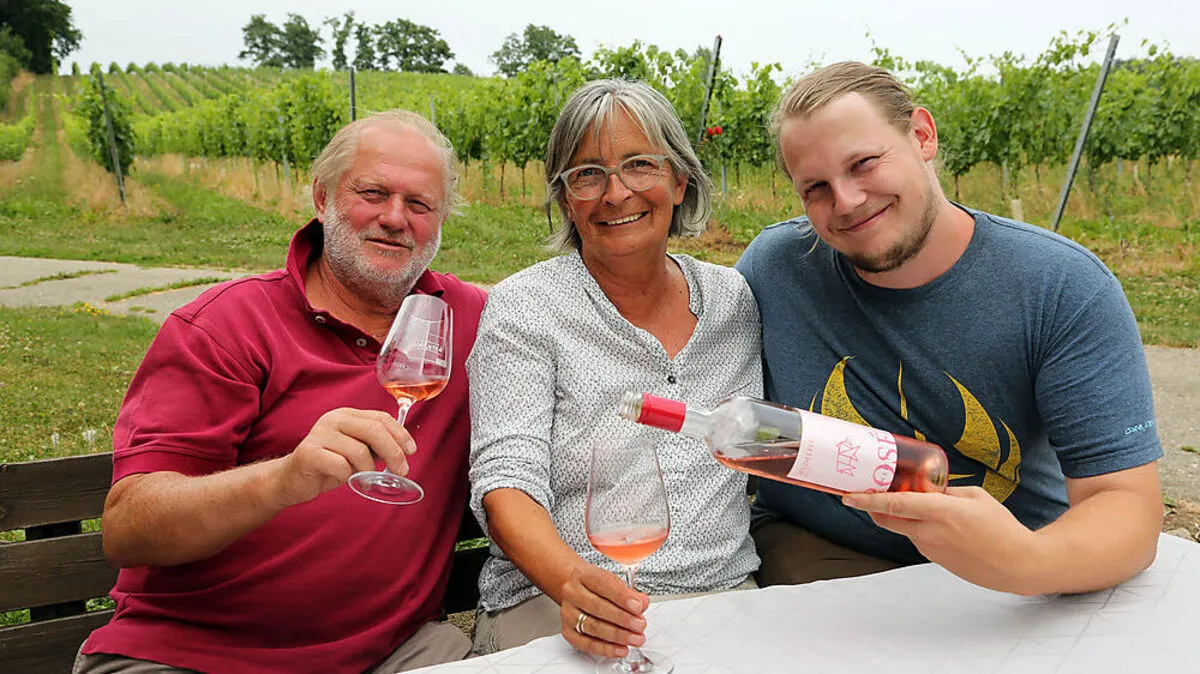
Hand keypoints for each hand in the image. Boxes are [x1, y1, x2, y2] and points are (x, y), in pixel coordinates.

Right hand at [271, 408, 415, 507]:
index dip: (400, 434)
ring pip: (359, 451)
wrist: (291, 479)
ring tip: (365, 481)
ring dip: (368, 471)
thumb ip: (375, 446)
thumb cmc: (328, 465)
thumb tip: (403, 451)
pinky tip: (345, 480)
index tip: (411, 451)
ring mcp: (319, 434)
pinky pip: (340, 466)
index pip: (381, 418)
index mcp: (347, 415)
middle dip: (393, 452)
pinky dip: (348, 476)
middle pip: (374, 430)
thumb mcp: (355, 451)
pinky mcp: (308, 453)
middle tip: (401, 471)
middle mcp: (333, 419)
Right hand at [559, 563, 649, 657]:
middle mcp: (572, 593)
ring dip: (618, 636)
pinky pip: (586, 644)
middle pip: (597, 607)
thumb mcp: (614, 582)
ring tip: (635, 638)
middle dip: (623, 618)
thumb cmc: (598, 587)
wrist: (578, 591)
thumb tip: (641, 603)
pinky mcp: (568, 631)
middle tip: (639, 625)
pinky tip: (620, 649)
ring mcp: (568, 613)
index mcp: (583, 574)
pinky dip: (606, 649)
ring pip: (593, 627)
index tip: (638, 606)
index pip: (602, 584)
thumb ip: (630, 593)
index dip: (622, 597)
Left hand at [842, 486, 1042, 593]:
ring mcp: (930, 549)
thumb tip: (928, 489)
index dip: (867, 500)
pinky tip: (941, 525)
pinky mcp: (935, 560)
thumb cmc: (1001, 527)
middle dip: (872, 508)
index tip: (848, 496)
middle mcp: (929, 532)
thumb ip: (947, 492)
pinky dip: (919, 528)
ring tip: (919, 504)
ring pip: (904, 528)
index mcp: (939, 512)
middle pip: (888, 519)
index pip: (894, 504)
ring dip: (902, 517)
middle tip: (864, 495)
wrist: (1016, 565)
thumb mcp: (976, 497)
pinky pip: (919, 539)